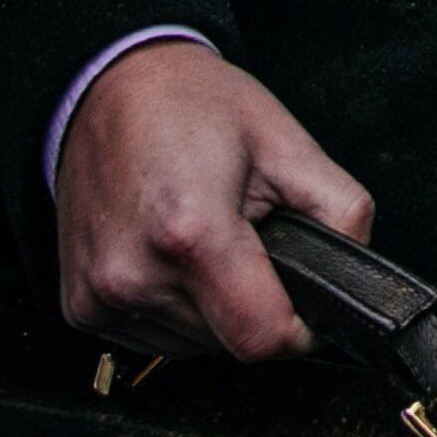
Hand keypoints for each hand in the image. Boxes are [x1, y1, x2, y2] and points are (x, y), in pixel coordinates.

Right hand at [55, 41, 373, 360]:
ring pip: (193, 347)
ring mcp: (100, 297)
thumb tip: (356, 268)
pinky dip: (175, 309)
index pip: (263, 340)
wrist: (109, 89)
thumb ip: (341, 212)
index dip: (300, 328)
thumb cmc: (193, 106)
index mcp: (191, 233)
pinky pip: (153, 338)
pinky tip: (171, 256)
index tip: (306, 300)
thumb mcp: (288, 142)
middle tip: (247, 241)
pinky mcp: (80, 308)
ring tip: (206, 240)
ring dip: (213, 309)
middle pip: (230, 344)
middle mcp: (135, 275)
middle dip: (255, 304)